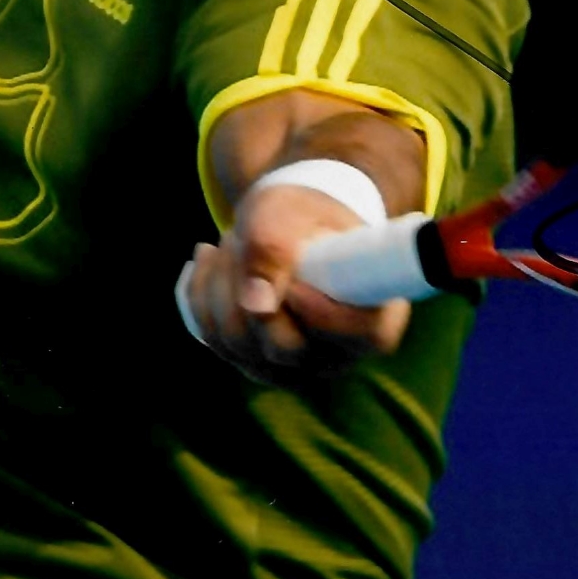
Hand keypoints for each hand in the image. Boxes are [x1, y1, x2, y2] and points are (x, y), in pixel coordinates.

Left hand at [183, 181, 410, 380]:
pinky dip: (200, 294)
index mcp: (377, 314)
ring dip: (219, 283)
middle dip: (247, 285)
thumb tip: (255, 304)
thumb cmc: (301, 214)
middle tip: (240, 235)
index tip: (294, 279)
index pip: (361, 335)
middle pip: (284, 347)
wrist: (288, 224)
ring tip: (230, 239)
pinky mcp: (256, 364)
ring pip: (239, 346)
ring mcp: (296, 367)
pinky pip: (212, 340)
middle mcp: (340, 353)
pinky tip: (208, 261)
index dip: (323, 311)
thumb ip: (275, 245)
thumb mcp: (288, 211)